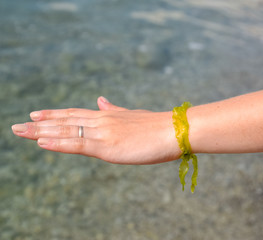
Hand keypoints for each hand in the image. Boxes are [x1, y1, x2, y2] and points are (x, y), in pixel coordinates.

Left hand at [11, 97, 180, 163]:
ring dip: (41, 133)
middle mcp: (101, 121)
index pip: (75, 114)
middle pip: (65, 121)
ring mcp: (103, 133)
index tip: (37, 114)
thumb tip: (101, 100)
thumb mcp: (132, 115)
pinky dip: (58, 144)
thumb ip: (114, 110)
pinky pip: (77, 145)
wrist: (175, 130)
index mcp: (108, 116)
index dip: (55, 114)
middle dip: (40, 124)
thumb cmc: (158, 126)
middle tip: (17, 125)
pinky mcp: (107, 147)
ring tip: (19, 132)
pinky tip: (42, 143)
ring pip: (66, 132)